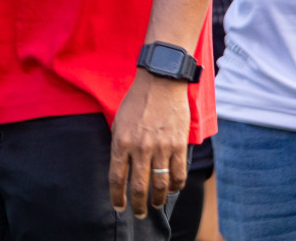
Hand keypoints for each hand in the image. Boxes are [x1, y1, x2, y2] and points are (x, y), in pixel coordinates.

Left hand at [108, 69, 188, 217]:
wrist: (160, 83)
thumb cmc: (136, 101)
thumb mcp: (118, 121)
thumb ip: (119, 145)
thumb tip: (121, 168)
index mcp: (121, 142)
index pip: (117, 177)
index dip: (117, 196)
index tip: (119, 207)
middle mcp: (140, 148)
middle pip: (139, 187)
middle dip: (137, 205)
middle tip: (138, 214)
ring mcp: (161, 148)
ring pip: (160, 184)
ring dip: (157, 199)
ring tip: (155, 204)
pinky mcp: (178, 145)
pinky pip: (178, 174)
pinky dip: (176, 186)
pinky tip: (172, 189)